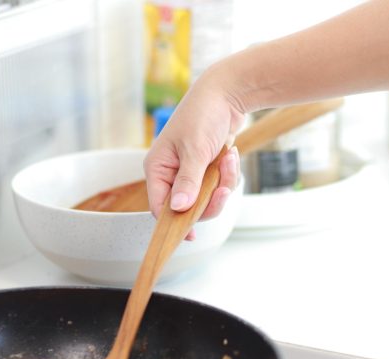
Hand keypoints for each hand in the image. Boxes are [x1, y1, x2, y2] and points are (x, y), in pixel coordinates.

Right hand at [143, 66, 244, 233]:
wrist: (227, 93)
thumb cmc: (203, 115)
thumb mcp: (196, 150)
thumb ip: (188, 181)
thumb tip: (179, 209)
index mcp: (158, 168)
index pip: (160, 206)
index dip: (174, 223)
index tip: (191, 236)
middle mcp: (171, 172)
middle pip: (188, 207)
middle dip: (210, 198)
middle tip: (223, 189)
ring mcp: (190, 171)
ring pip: (207, 197)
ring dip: (223, 182)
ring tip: (229, 159)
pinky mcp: (206, 169)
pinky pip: (218, 185)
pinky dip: (228, 173)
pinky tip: (230, 154)